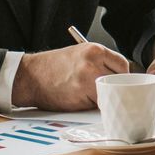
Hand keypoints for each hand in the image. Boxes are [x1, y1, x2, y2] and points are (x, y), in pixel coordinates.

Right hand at [14, 41, 128, 109]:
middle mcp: (93, 62)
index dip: (120, 76)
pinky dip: (93, 105)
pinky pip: (98, 103)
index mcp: (95, 49)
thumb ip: (100, 63)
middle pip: (119, 80)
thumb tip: (121, 78)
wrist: (30, 77)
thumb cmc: (53, 68)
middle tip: (105, 92)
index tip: (117, 82)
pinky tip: (80, 99)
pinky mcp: (81, 94)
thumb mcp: (80, 55)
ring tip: (87, 94)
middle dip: (114, 88)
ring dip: (103, 98)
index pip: (123, 65)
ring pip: (110, 93)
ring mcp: (88, 78)